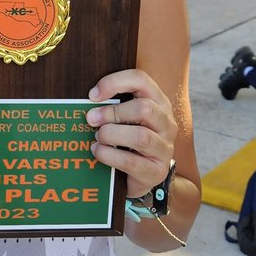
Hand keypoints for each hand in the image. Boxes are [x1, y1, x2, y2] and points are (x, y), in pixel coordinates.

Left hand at [86, 69, 175, 199]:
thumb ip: (113, 106)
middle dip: (112, 113)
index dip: (115, 83)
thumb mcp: (125, 119)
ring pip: (140, 136)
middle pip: (144, 108)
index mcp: (159, 103)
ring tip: (97, 138)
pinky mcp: (156, 171)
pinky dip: (109, 155)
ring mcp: (164, 148)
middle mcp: (166, 123)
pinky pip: (131, 161)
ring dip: (111, 135)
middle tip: (91, 119)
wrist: (144, 176)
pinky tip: (98, 152)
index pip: (141, 80)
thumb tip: (88, 103)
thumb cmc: (129, 141)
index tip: (93, 95)